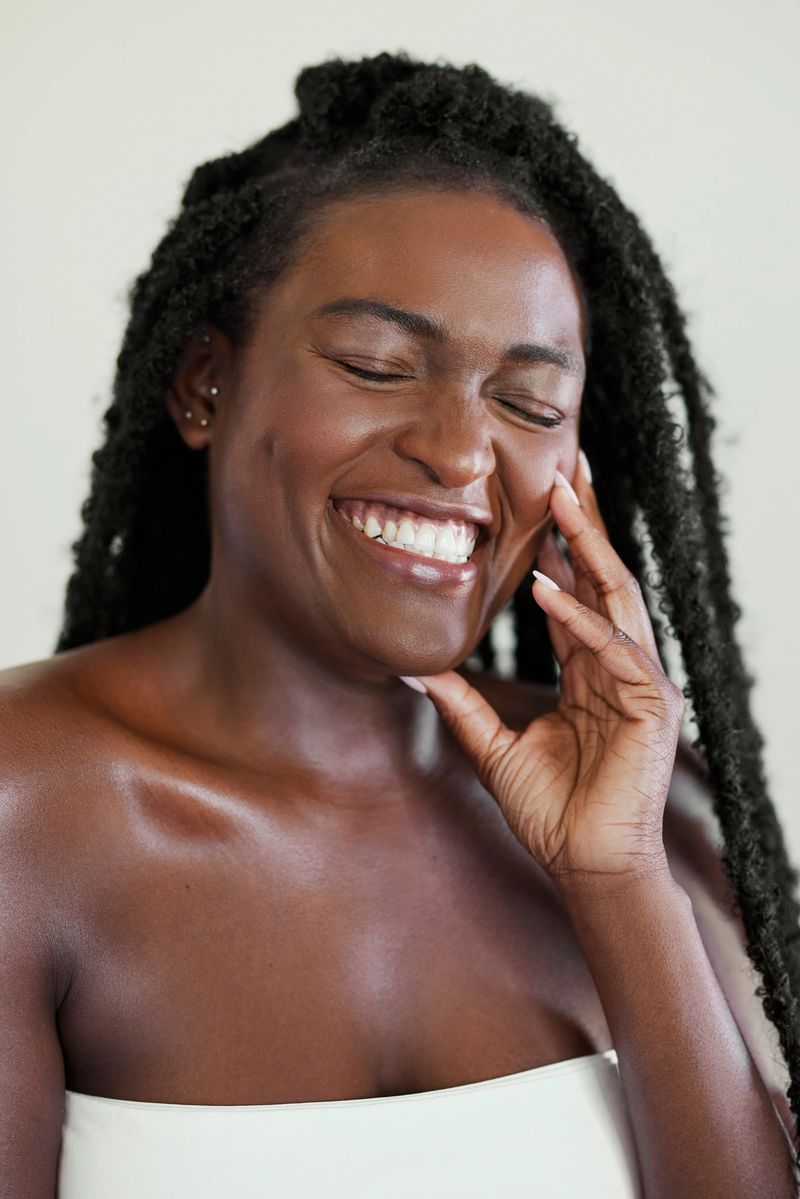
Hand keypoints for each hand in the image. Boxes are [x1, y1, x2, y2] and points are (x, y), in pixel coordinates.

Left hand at [407, 452, 684, 896]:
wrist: (583, 863)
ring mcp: (640, 681)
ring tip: (560, 496)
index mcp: (587, 669)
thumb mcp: (493, 746)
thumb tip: (410, 666)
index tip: (536, 497)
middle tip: (563, 465)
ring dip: (588, 545)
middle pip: (603, 576)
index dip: (558, 545)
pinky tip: (548, 590)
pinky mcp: (651, 704)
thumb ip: (460, 703)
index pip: (576, 591)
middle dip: (584, 520)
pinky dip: (581, 619)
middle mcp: (617, 664)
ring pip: (616, 595)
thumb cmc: (549, 810)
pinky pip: (614, 650)